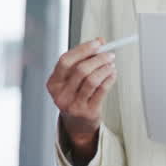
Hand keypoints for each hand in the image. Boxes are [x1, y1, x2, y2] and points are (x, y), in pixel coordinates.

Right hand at [47, 38, 116, 152]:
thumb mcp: (73, 79)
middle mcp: (60, 94)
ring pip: (92, 80)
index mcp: (53, 83)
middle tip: (109, 55)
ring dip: (105, 69)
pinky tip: (113, 74)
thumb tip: (100, 42)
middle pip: (80, 70)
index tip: (98, 42)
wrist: (78, 123)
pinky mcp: (87, 111)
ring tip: (112, 65)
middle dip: (98, 59)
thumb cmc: (76, 95)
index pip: (65, 61)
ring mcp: (73, 104)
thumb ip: (83, 59)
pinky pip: (101, 90)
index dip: (83, 49)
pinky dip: (109, 79)